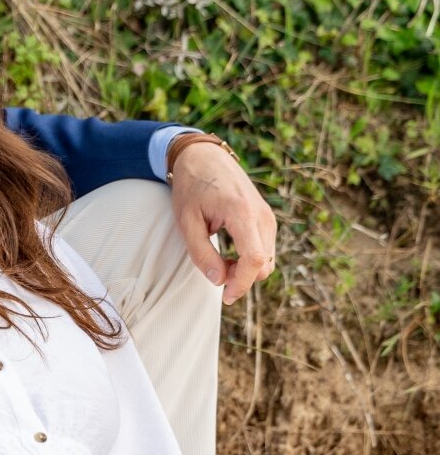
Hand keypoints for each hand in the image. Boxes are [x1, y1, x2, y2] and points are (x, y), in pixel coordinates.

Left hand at [169, 138, 276, 303]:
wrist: (204, 158)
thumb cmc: (191, 187)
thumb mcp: (186, 221)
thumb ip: (201, 254)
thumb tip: (219, 281)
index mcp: (242, 213)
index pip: (255, 259)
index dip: (242, 284)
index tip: (226, 296)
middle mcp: (261, 215)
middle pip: (265, 264)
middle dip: (242, 279)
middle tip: (214, 272)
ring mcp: (267, 216)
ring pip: (267, 259)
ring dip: (246, 270)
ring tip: (218, 262)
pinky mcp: (266, 218)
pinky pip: (265, 249)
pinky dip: (250, 260)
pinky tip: (229, 256)